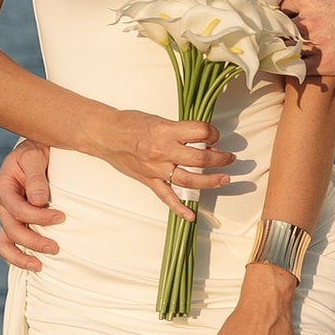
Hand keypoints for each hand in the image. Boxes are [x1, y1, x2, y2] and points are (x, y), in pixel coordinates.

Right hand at [0, 140, 60, 270]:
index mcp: (1, 188)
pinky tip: (33, 265)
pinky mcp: (11, 224)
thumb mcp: (34, 156)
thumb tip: (38, 201)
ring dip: (21, 257)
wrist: (33, 154)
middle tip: (57, 248)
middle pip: (12, 230)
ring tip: (40, 266)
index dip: (39, 216)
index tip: (61, 217)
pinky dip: (17, 258)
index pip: (18, 209)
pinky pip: (8, 246)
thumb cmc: (35, 153)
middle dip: (34, 241)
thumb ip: (35, 177)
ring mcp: (4, 217)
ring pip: (5, 244)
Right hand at [101, 110, 238, 220]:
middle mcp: (163, 151)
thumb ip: (179, 130)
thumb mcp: (158, 119)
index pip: (201, 132)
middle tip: (229, 158)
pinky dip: (179, 208)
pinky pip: (167, 197)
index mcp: (166, 131)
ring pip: (189, 179)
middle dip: (220, 159)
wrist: (105, 135)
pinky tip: (191, 215)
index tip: (215, 136)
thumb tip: (202, 139)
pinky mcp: (149, 180)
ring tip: (224, 179)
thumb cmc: (130, 123)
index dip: (213, 134)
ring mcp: (156, 169)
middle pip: (200, 159)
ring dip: (210, 181)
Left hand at [280, 0, 334, 81]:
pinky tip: (293, 63)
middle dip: (283, 29)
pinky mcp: (322, 65)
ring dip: (286, 47)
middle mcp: (308, 22)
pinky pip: (295, 67)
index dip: (288, 11)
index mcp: (310, 0)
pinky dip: (291, 65)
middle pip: (281, 27)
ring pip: (285, 47)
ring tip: (290, 48)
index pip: (284, 6)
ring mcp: (315, 44)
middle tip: (289, 33)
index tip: (292, 17)